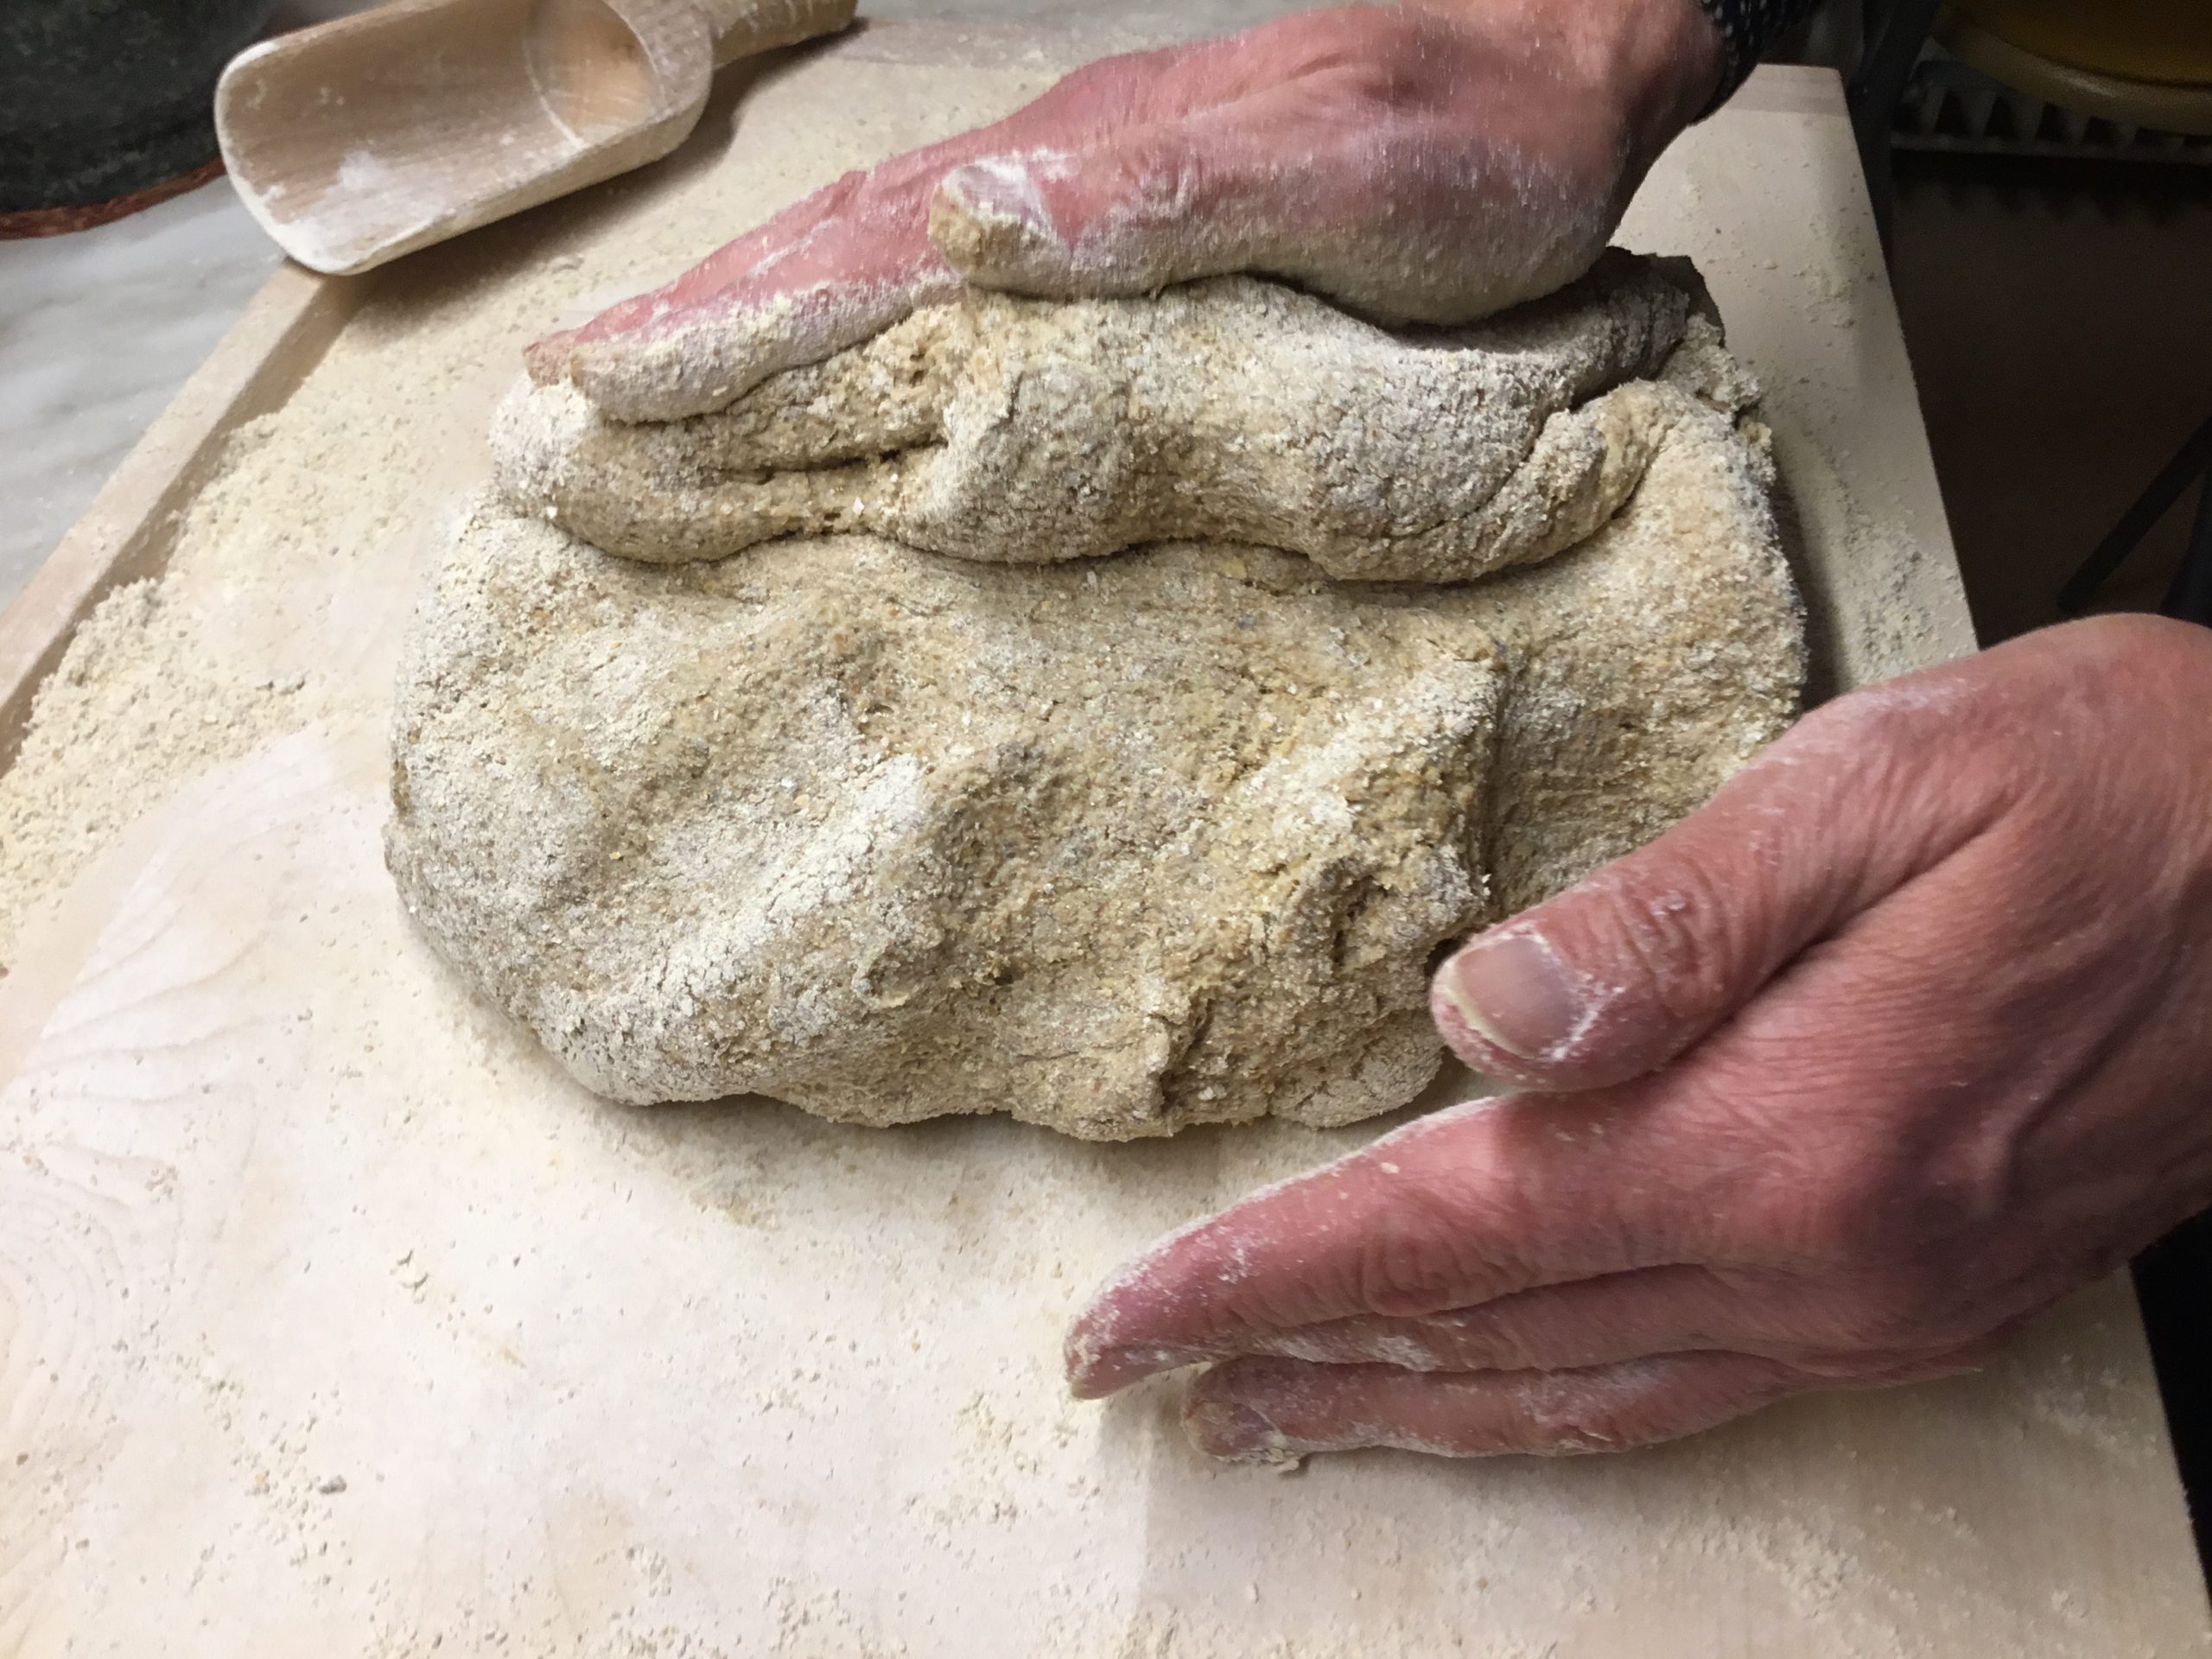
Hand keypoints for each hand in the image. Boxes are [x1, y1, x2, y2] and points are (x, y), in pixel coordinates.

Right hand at [527, 0, 1721, 419]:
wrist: (1558, 48)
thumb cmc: (1472, 139)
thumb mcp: (1338, 175)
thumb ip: (1164, 197)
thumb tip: (963, 216)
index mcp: (1077, 177)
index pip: (861, 257)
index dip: (728, 327)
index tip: (596, 388)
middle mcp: (1053, 176)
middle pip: (833, 246)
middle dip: (695, 324)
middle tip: (565, 399)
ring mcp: (1082, 187)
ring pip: (878, 247)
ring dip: (755, 313)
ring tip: (649, 376)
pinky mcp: (1123, 210)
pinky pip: (953, 265)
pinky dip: (857, 305)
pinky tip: (833, 345)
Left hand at [1067, 616, 2211, 1460]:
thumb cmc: (2119, 788)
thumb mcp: (1879, 787)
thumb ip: (1666, 919)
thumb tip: (1480, 1012)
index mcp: (1781, 1135)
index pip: (1448, 1233)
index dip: (1265, 1278)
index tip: (1124, 1322)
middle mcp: (1825, 1261)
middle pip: (1493, 1341)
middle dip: (1300, 1358)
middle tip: (1148, 1377)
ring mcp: (1885, 1303)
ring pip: (1587, 1395)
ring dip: (1418, 1409)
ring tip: (1281, 1413)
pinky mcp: (1930, 1298)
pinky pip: (1696, 1385)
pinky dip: (1562, 1404)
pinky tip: (1508, 1396)